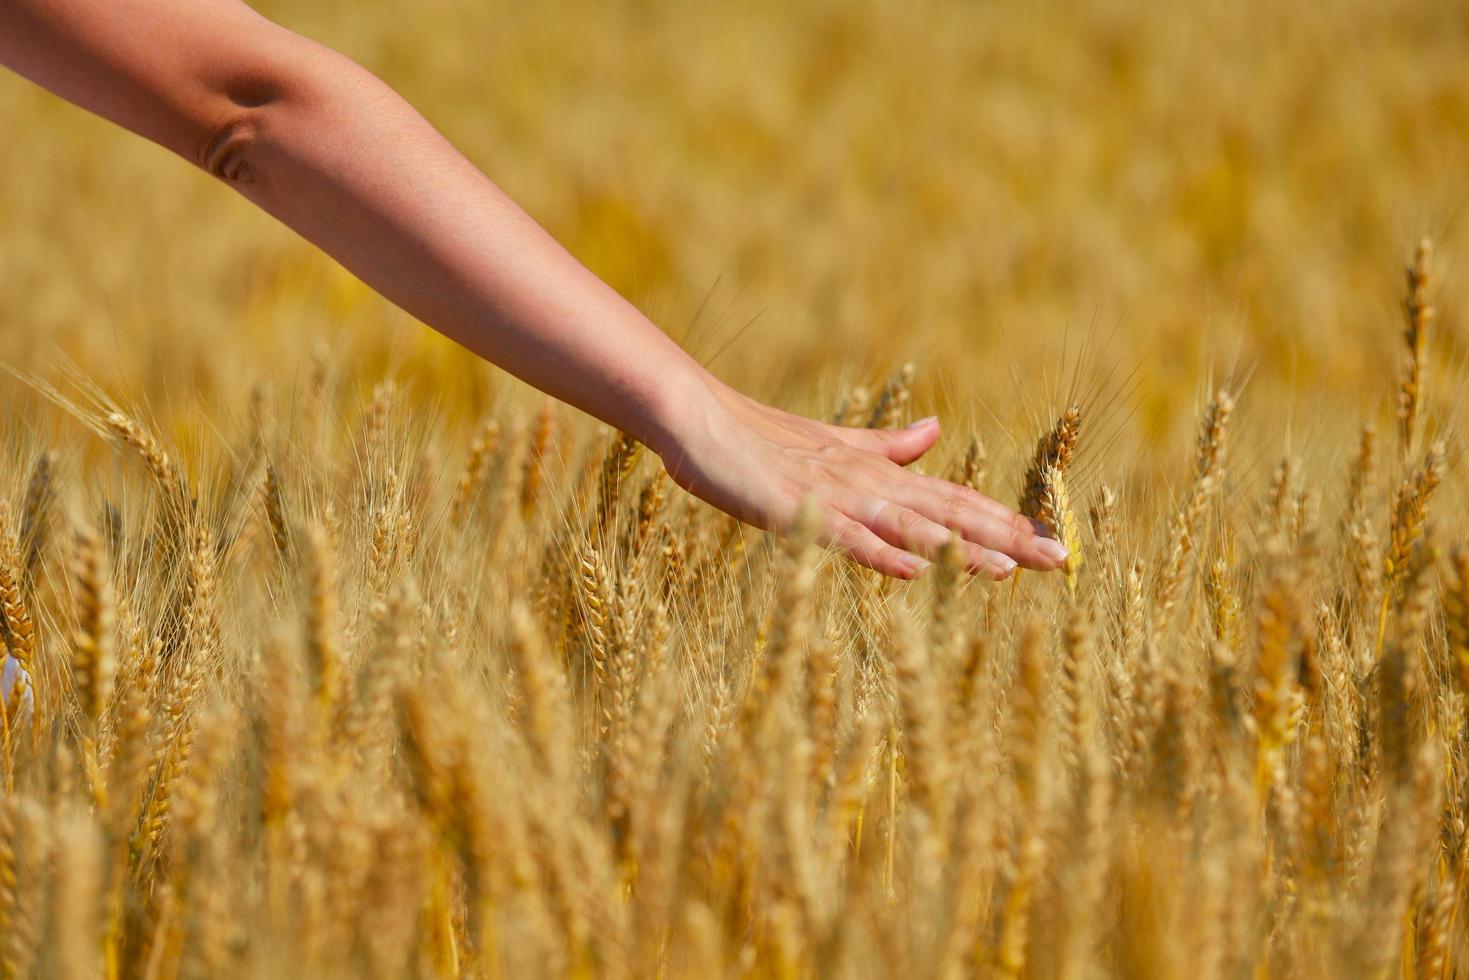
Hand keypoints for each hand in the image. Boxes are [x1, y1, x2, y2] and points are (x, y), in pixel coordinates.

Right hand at [650, 380, 1069, 579]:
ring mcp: (834, 497)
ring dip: (959, 548)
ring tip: (1008, 570)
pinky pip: (847, 537)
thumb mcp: (835, 444)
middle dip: (1005, 537)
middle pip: (948, 512)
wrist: (700, 418)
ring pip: (909, 525)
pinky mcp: (797, 510)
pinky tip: (915, 571)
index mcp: (878, 473)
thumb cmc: (760, 437)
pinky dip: (882, 553)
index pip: (954, 500)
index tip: (1052, 540)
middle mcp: (868, 482)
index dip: (1004, 521)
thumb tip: (936, 431)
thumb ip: (887, 446)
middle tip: (1059, 559)